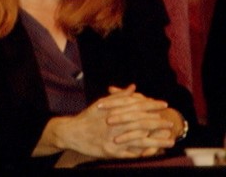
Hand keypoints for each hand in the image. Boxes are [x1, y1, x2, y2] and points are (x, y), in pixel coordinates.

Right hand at [46, 85, 177, 158]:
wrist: (71, 133)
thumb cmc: (86, 118)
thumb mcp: (101, 103)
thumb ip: (119, 96)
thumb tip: (133, 87)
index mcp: (113, 111)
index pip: (136, 106)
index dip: (151, 105)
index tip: (163, 104)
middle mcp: (114, 124)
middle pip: (140, 123)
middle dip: (158, 123)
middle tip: (171, 123)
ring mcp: (113, 139)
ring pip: (139, 140)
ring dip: (157, 141)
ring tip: (170, 141)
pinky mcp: (111, 152)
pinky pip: (130, 154)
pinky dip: (143, 154)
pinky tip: (155, 153)